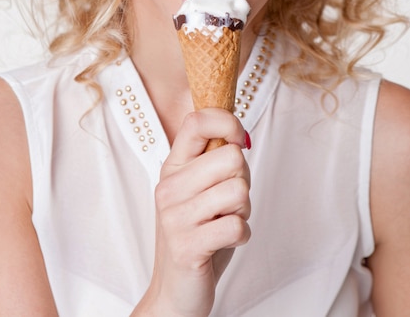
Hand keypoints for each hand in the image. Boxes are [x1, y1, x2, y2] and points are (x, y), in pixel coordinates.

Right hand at [136, 108, 250, 316]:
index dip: (227, 122)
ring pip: (239, 191)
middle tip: (227, 201)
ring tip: (224, 221)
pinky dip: (241, 235)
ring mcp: (175, 216)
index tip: (238, 140)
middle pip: (231, 157)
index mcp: (173, 166)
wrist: (175, 291)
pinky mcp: (187, 246)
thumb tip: (240, 136)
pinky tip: (224, 241)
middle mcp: (169, 187)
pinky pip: (238, 225)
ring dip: (243, 211)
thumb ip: (215, 160)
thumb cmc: (197, 234)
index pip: (197, 121)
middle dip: (242, 180)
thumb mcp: (200, 190)